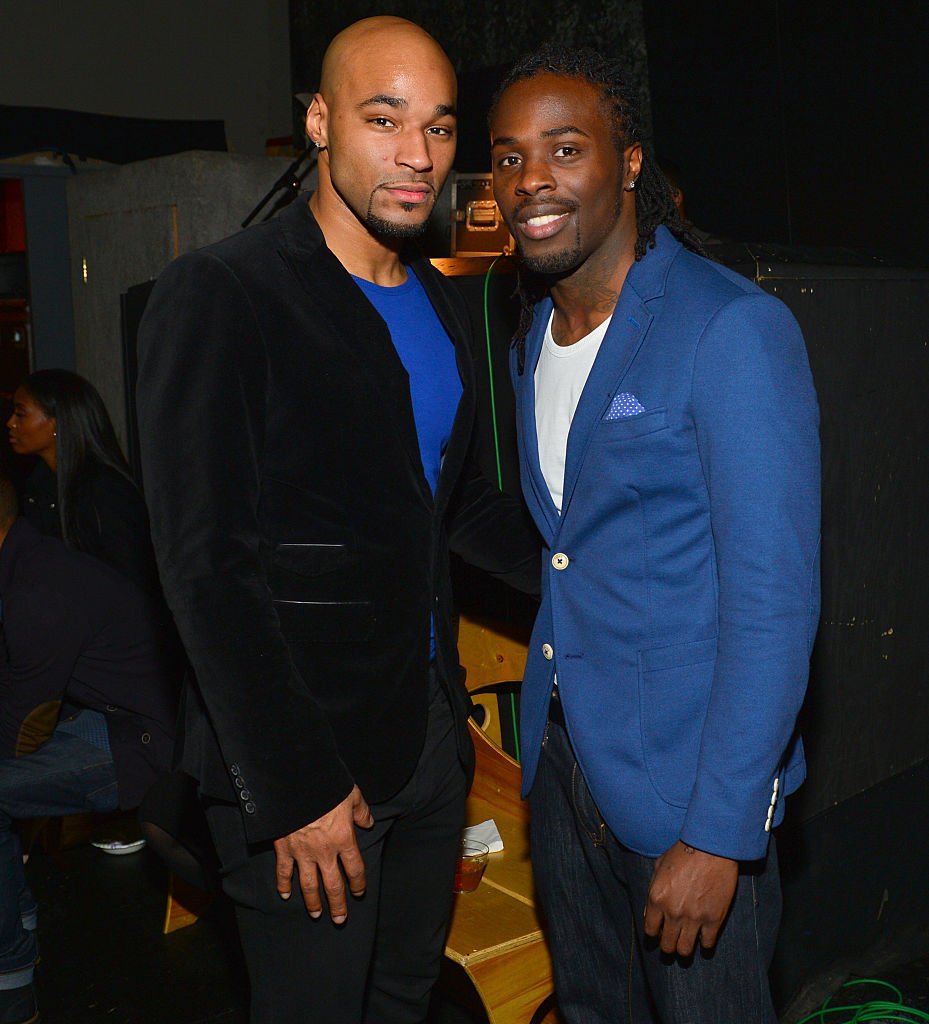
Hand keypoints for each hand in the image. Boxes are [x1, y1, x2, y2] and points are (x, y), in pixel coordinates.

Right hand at [273, 785, 373, 923]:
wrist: (295, 782)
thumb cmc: (326, 787)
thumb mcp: (351, 794)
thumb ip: (361, 811)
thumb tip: (368, 822)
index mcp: (344, 838)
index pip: (355, 868)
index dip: (358, 883)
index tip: (359, 892)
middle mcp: (324, 851)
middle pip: (333, 884)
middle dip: (338, 904)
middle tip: (340, 919)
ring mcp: (302, 852)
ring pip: (309, 884)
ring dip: (313, 901)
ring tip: (316, 913)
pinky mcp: (284, 848)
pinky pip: (283, 871)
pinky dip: (283, 884)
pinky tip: (285, 895)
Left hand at [643, 840, 738, 955]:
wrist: (711, 847)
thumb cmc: (683, 853)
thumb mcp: (659, 867)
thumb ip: (652, 892)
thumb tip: (649, 914)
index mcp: (657, 898)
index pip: (650, 930)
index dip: (654, 934)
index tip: (658, 934)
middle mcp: (673, 912)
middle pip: (667, 945)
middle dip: (667, 946)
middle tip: (672, 943)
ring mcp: (694, 918)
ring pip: (685, 950)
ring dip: (683, 950)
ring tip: (685, 944)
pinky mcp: (714, 919)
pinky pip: (707, 943)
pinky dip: (704, 944)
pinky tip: (703, 938)